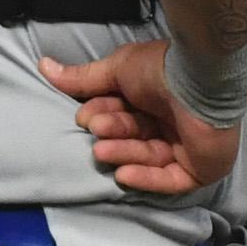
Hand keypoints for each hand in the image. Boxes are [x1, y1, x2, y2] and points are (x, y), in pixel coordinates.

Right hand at [40, 44, 241, 194]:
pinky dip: (146, 178)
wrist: (202, 79)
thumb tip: (44, 66)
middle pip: (135, 137)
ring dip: (123, 154)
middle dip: (113, 134)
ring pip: (149, 158)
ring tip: (103, 150)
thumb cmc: (162, 69)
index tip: (85, 116)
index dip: (104, 115)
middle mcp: (173, 121)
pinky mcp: (201, 167)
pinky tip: (123, 175)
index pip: (125, 114)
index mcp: (157, 97)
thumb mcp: (117, 69)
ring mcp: (189, 146)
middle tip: (98, 129)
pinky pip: (169, 179)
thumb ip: (84, 77)